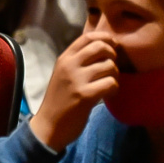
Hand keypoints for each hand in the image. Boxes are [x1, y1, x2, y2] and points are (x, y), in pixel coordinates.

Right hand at [29, 31, 118, 151]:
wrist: (49, 125)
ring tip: (108, 84)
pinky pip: (111, 83)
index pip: (87, 37)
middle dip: (113, 55)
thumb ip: (78, 61)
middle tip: (111, 68)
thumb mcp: (63, 74)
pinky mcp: (85, 95)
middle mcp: (69, 65)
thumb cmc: (59, 100)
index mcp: (64, 59)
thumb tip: (104, 48)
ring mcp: (77, 80)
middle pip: (101, 47)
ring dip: (115, 75)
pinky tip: (107, 94)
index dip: (105, 38)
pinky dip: (114, 89)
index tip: (113, 45)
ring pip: (109, 66)